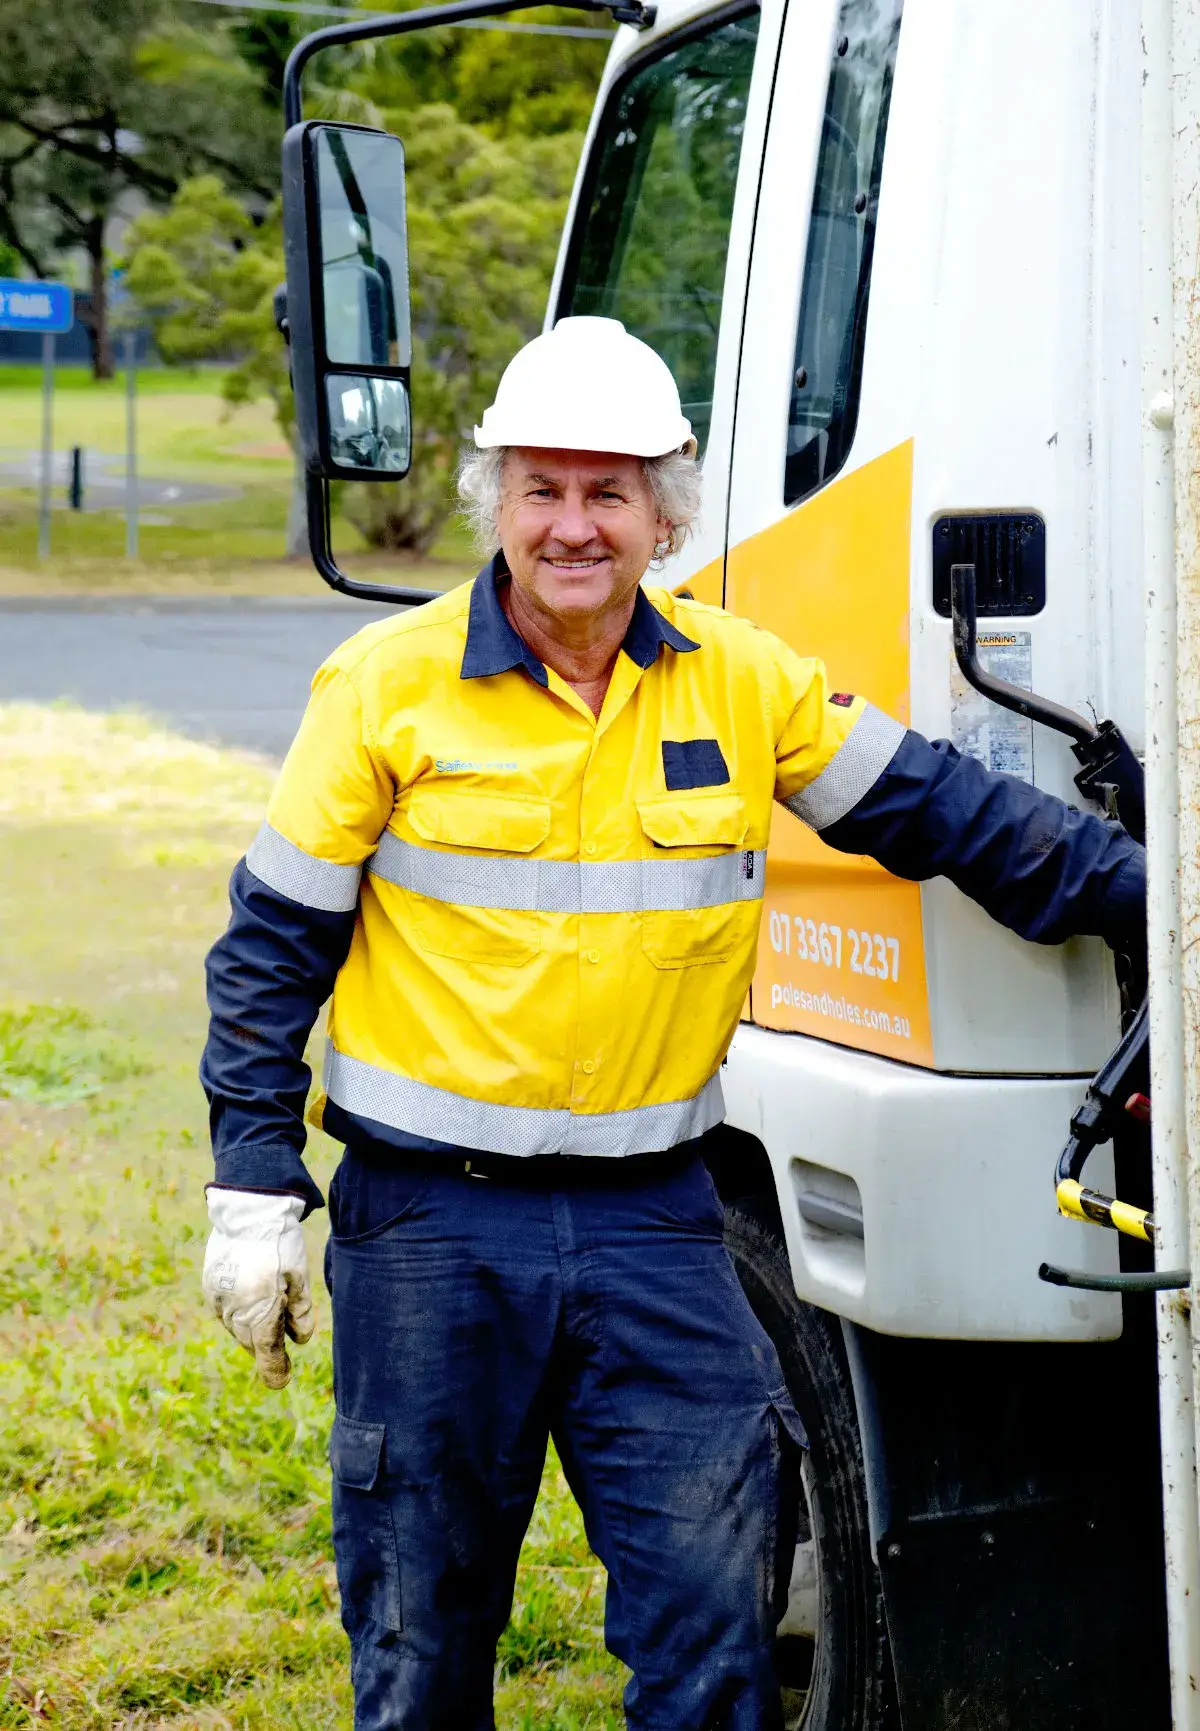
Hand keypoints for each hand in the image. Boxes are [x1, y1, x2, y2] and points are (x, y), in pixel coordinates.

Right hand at [202, 1188, 314, 1387]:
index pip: (267, 1352)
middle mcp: (235, 1309)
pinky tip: (250, 1303)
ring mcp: (219, 1299)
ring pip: (237, 1329)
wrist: (248, 1210)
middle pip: (252, 1342)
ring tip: (267, 1320)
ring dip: (252, 1331)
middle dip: (266, 1349)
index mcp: (260, 1309)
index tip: (282, 1381)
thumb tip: (299, 1340)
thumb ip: (299, 1311)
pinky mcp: (211, 1287)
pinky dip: (239, 1314)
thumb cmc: (280, 1242)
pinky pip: (225, 1312)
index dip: (275, 1370)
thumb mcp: (299, 1275)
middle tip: (280, 1352)